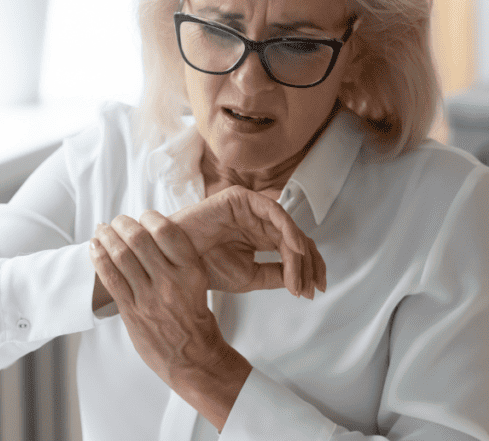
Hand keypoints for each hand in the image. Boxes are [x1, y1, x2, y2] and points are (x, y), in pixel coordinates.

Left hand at [89, 212, 250, 429]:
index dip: (151, 217)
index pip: (167, 231)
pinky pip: (110, 278)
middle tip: (118, 220)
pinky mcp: (132, 311)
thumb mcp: (199, 284)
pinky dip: (99, 258)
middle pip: (139, 239)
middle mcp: (171, 281)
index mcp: (191, 271)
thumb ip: (178, 262)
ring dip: (107, 237)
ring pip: (121, 256)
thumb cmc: (196, 321)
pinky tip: (94, 248)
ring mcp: (149, 297)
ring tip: (102, 229)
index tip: (144, 215)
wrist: (193, 358)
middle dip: (123, 224)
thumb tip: (153, 236)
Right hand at [170, 186, 326, 297]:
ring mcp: (251, 208)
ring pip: (288, 228)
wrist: (176, 265)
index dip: (307, 269)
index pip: (293, 248)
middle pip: (296, 238)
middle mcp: (258, 221)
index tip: (313, 290)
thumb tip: (301, 281)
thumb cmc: (205, 267)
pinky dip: (287, 230)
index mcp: (260, 236)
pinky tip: (294, 250)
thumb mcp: (250, 277)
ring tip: (300, 277)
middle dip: (309, 264)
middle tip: (312, 287)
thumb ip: (276, 274)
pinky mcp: (241, 198)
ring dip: (299, 254)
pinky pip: (273, 211)